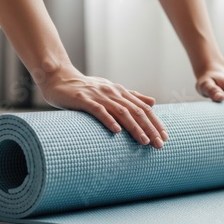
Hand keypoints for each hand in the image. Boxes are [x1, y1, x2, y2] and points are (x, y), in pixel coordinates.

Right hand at [41, 70, 168, 148]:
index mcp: (120, 91)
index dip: (155, 122)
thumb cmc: (86, 89)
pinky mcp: (83, 99)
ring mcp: (98, 95)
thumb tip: (153, 101)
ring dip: (135, 127)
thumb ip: (132, 96)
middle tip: (159, 144)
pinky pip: (98, 110)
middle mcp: (113, 92)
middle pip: (136, 111)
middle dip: (150, 128)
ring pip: (122, 112)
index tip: (165, 137)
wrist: (59, 79)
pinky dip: (109, 120)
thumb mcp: (111, 91)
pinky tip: (117, 131)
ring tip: (144, 141)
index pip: (143, 108)